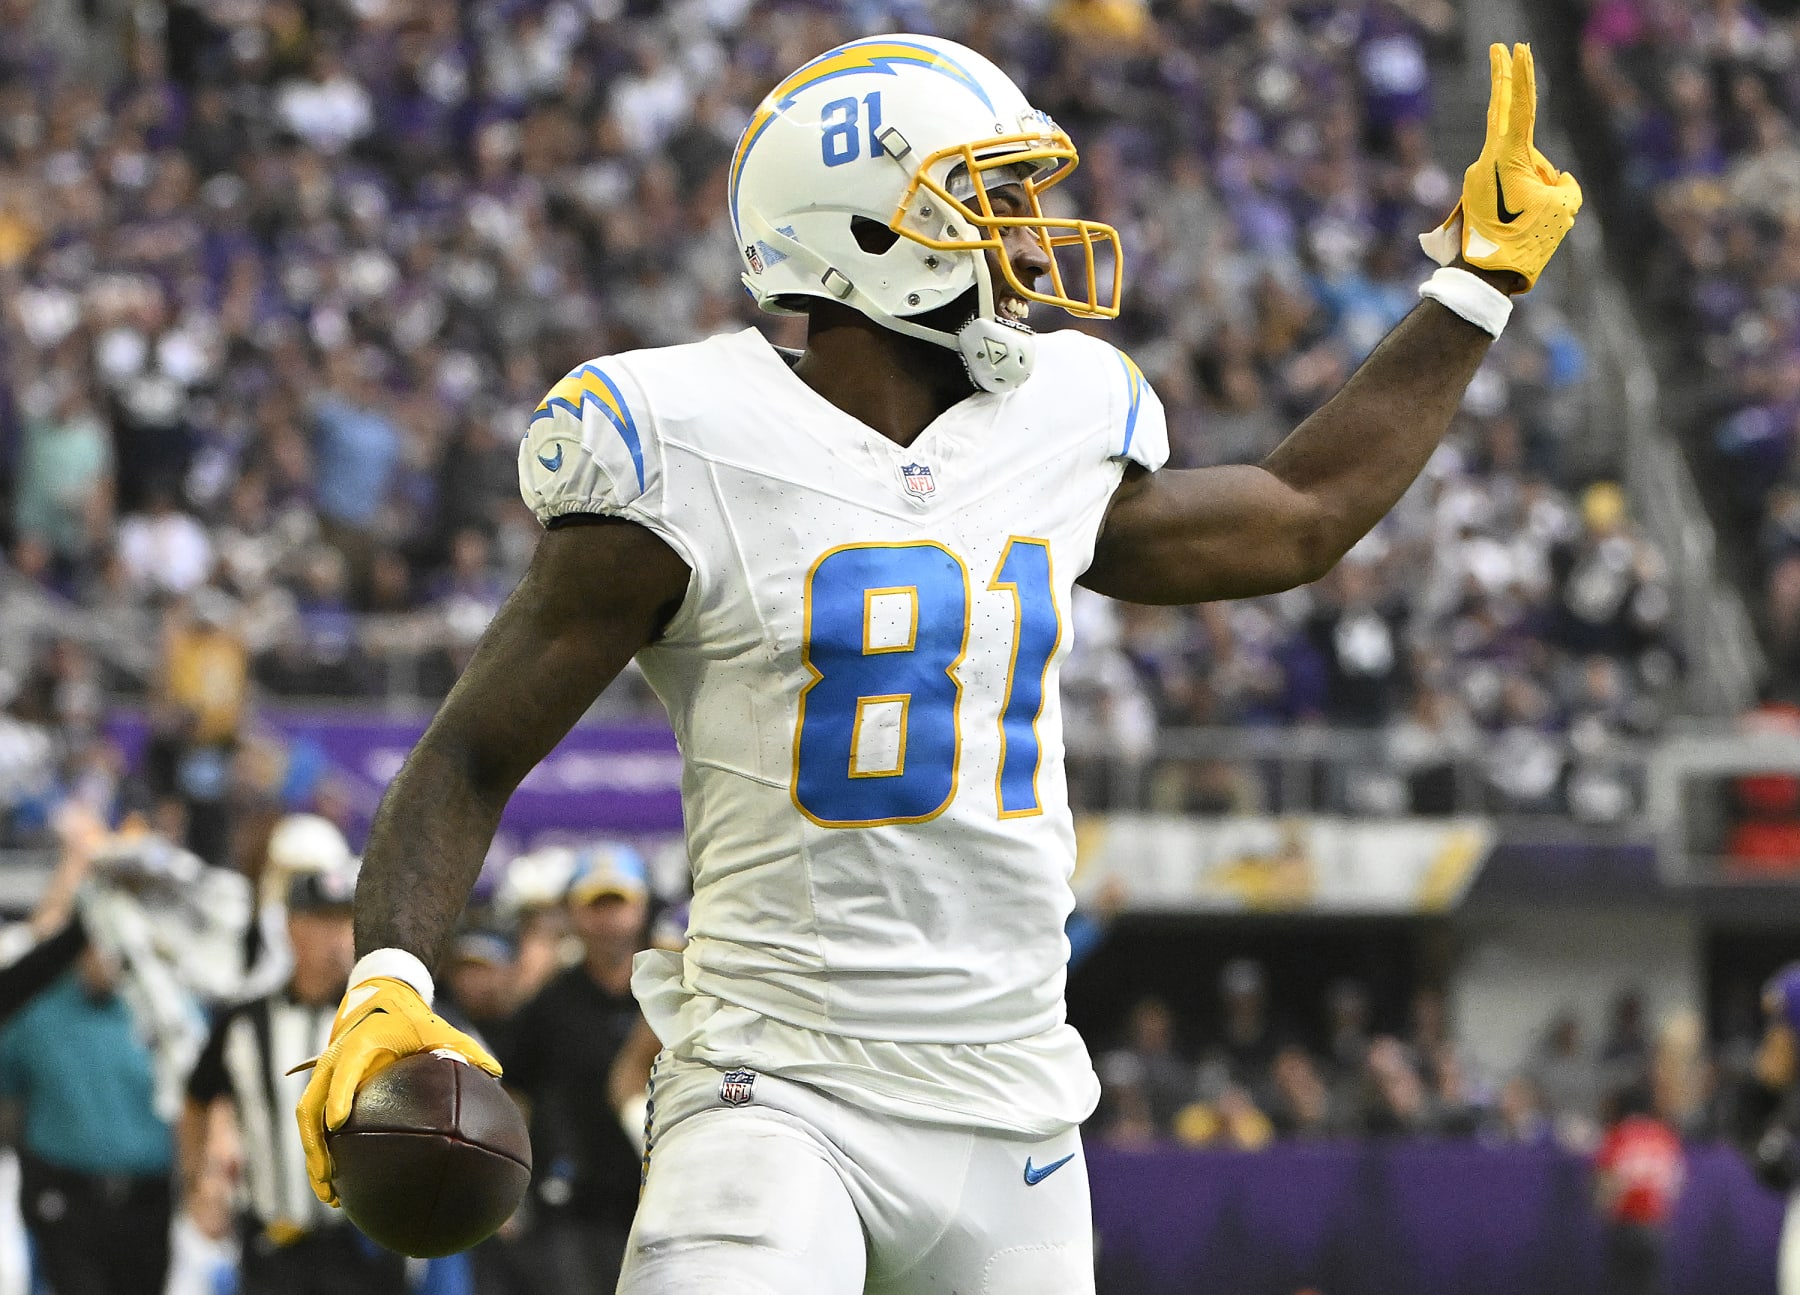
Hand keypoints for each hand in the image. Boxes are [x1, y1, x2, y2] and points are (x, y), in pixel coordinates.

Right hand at [294, 976, 501, 1204]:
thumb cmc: (411, 1019)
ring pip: (307, 1120)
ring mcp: (324, 1077)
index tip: (340, 1123)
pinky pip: (315, 1123)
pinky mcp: (324, 1089)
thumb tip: (497, 1072)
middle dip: (316, 1144)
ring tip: (330, 1194)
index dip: (340, 1095)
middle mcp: (333, 1061)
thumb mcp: (437, 1028)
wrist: (380, 1000)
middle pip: (311, 1106)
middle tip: (329, 1177)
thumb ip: (465, 1048)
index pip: (345, 1070)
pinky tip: (338, 1182)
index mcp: (361, 1044)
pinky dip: (321, 1151)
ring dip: (313, 1157)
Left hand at [1420, 43, 1582, 291]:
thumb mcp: (1563, 205)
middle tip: (1501, 48)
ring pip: (1522, 166)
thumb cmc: (1525, 240)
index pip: (1519, 107)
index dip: (1521, 76)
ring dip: (1535, 185)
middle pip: (1504, 114)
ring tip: (1526, 221)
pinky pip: (1514, 184)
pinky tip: (1523, 223)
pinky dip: (1527, 196)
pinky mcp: (1480, 194)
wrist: (1486, 276)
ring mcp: (1480, 177)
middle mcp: (1487, 161)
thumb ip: (1563, 181)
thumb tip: (1550, 177)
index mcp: (1506, 157)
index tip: (1517, 49)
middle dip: (1505, 80)